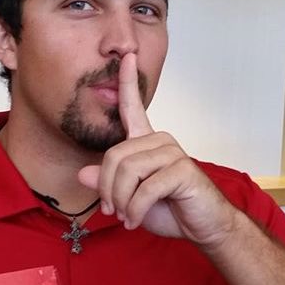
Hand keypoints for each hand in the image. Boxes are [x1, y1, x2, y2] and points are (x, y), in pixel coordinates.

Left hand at [78, 54, 236, 249]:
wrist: (202, 227)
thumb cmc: (168, 209)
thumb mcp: (128, 197)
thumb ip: (108, 184)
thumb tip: (83, 173)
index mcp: (147, 141)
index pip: (133, 107)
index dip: (127, 82)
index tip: (127, 57)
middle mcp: (160, 140)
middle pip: (114, 156)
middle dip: (107, 190)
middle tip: (113, 210)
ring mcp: (173, 152)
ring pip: (127, 171)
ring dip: (121, 202)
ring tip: (126, 216)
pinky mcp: (182, 169)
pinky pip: (145, 188)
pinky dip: (135, 209)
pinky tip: (135, 220)